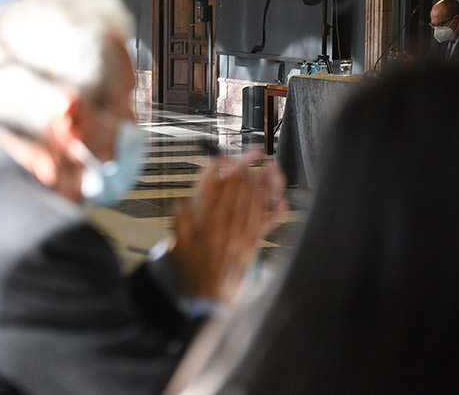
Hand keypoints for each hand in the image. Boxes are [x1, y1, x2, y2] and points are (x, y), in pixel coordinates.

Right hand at [169, 150, 286, 302]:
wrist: (211, 301)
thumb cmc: (193, 272)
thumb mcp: (178, 249)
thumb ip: (180, 225)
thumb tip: (180, 202)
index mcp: (211, 231)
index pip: (221, 196)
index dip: (228, 177)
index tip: (231, 161)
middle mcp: (230, 233)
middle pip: (241, 197)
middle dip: (248, 175)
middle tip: (252, 158)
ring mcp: (244, 240)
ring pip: (256, 208)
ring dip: (263, 187)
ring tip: (268, 169)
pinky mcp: (254, 248)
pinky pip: (266, 225)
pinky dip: (274, 210)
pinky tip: (280, 199)